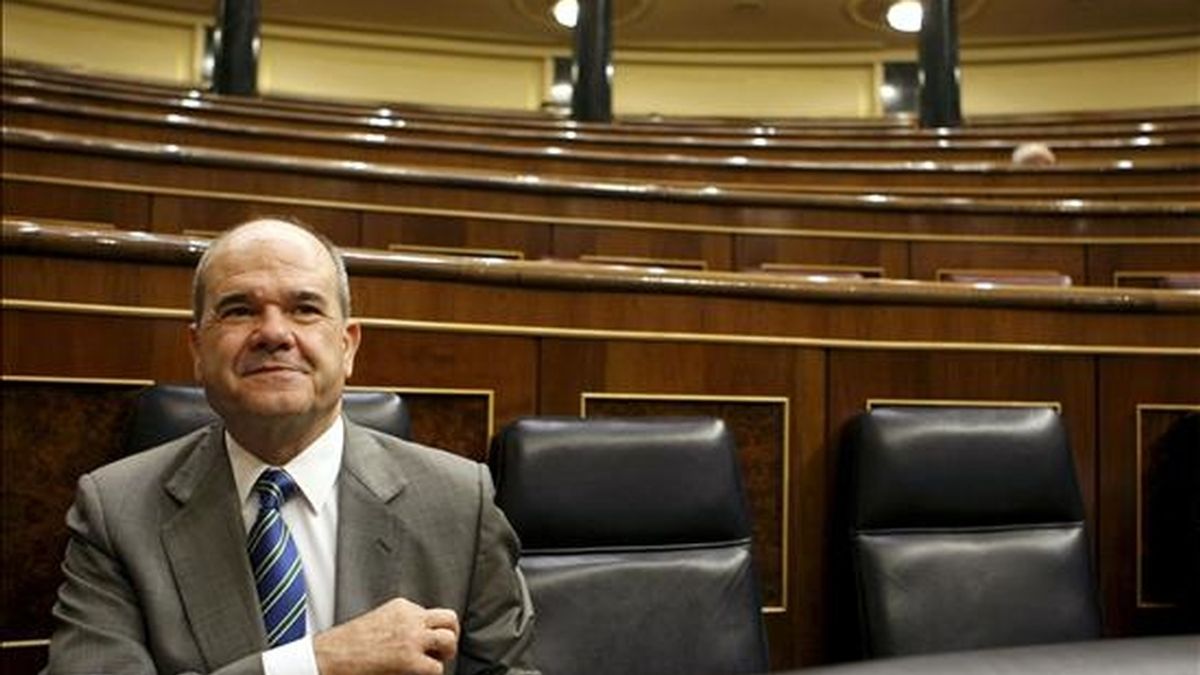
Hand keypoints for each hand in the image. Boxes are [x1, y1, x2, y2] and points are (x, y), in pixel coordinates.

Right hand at [314, 597, 459, 674]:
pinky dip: (431, 673)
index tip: (425, 642)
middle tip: (440, 652)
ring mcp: (412, 638)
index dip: (432, 630)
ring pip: (449, 641)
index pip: (432, 614)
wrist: (329, 656)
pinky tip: (416, 674)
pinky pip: (436, 667)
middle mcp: (410, 618)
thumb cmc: (348, 644)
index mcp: (402, 607)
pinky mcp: (410, 660)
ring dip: (445, 654)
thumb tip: (419, 637)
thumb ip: (400, 623)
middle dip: (449, 636)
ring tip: (433, 663)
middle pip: (450, 620)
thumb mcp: (379, 621)